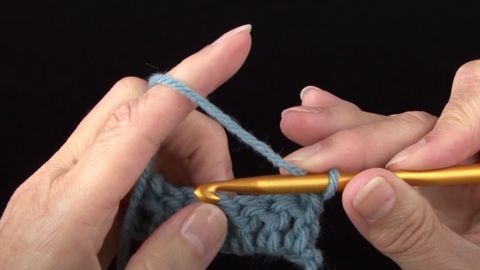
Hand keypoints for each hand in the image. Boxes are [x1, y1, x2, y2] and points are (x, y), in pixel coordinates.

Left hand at [0, 25, 251, 269]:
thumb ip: (168, 263)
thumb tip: (211, 216)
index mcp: (68, 205)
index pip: (143, 114)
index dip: (196, 74)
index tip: (236, 45)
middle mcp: (60, 178)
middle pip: (139, 106)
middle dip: (192, 133)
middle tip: (211, 193)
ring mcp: (61, 181)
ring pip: (136, 124)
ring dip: (179, 156)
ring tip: (189, 210)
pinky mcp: (68, 191)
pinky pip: (124, 155)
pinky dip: (160, 173)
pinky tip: (164, 213)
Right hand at [280, 60, 479, 268]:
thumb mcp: (453, 269)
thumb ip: (413, 231)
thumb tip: (365, 188)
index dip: (446, 130)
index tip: (401, 166)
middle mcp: (467, 158)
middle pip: (421, 125)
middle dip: (362, 135)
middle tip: (314, 153)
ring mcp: (436, 163)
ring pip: (391, 128)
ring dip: (340, 128)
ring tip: (301, 126)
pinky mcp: (410, 172)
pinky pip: (378, 143)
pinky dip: (345, 132)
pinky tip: (320, 112)